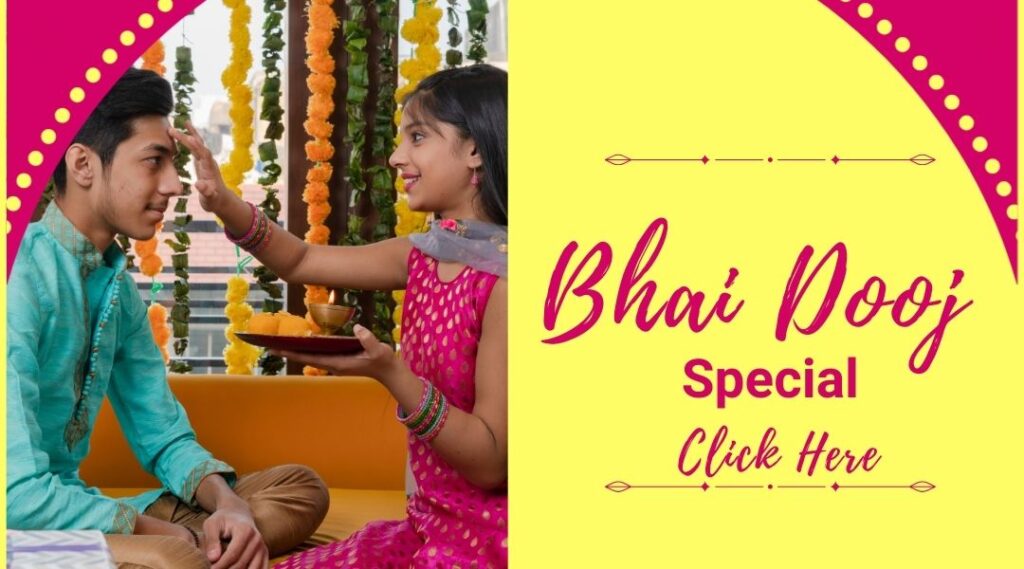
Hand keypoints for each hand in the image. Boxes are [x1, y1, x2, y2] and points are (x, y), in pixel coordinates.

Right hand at [169, 121, 231, 214]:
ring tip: (185, 121)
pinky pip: (196, 147)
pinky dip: (190, 139)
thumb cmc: (214, 200)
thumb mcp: (210, 198)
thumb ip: (206, 192)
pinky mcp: (202, 161)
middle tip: (172, 129)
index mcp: (210, 170)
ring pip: (198, 144)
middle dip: (187, 137)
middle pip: (199, 146)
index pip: (204, 156)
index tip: (190, 139)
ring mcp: (205, 160)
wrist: (220, 199)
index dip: (198, 147)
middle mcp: (208, 162)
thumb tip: (199, 184)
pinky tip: (185, 132)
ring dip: (191, 133)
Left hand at [202, 504, 267, 568]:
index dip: (220, 566)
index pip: (233, 555)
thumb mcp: (212, 524)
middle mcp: (257, 540)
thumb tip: (213, 558)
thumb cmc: (222, 520)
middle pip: (241, 564)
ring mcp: (262, 547)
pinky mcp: (265, 554)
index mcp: (245, 531)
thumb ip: (211, 540)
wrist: (238, 514)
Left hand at [272, 324, 401, 384]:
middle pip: (306, 358)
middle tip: (270, 346)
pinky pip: (319, 354)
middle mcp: (333, 365)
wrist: (388, 371)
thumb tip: (357, 328)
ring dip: (296, 350)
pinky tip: (302, 342)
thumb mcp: (379, 350)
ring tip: (281, 343)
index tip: (278, 349)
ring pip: (311, 357)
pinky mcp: (338, 360)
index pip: (311, 358)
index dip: (293, 353)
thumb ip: (368, 340)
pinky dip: (308, 349)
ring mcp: (335, 363)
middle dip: (289, 352)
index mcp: (338, 363)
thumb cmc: (383, 360)